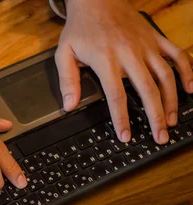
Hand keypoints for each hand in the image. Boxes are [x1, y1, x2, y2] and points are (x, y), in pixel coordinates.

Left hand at [57, 0, 192, 143]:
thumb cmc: (80, 28)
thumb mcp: (64, 53)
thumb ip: (67, 80)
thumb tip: (69, 105)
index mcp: (106, 60)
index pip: (116, 95)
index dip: (122, 118)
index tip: (126, 136)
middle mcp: (129, 54)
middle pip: (147, 90)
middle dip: (155, 116)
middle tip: (159, 136)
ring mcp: (146, 46)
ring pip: (166, 76)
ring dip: (172, 100)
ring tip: (172, 121)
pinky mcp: (156, 39)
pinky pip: (177, 55)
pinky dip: (187, 71)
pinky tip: (191, 88)